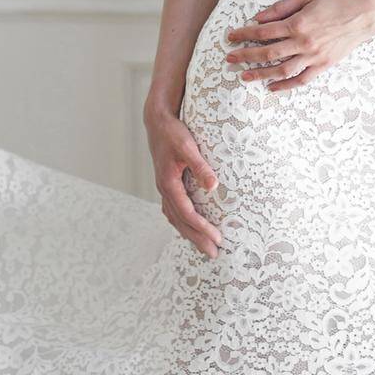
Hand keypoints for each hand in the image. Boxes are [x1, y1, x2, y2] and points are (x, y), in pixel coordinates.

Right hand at [144, 105, 222, 258]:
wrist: (157, 120)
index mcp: (168, 183)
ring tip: (203, 246)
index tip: (217, 239)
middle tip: (214, 254)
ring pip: (175, 217)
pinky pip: (172, 209)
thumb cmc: (173, 132)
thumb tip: (213, 186)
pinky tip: (188, 225)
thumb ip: (200, 166)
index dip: (202, 228)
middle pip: (180, 221)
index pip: (187, 213)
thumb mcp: (188, 147)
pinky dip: (181, 221)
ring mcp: (164, 187)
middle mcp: (164, 188)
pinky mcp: (166, 182)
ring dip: (189, 233)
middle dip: (197, 239)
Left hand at [223, 0, 373, 90]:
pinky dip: (285, 86)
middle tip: (229, 59)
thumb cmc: (334, 3)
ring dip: (260, 74)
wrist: (363, 16)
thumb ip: (282, 7)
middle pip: (268, 53)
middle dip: (245, 56)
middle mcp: (303, 43)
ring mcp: (313, 57)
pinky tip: (272, 88)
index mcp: (298, 24)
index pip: (263, 31)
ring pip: (282, 70)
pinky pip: (301, 80)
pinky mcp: (323, 66)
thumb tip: (259, 17)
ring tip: (245, 76)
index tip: (231, 37)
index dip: (244, 35)